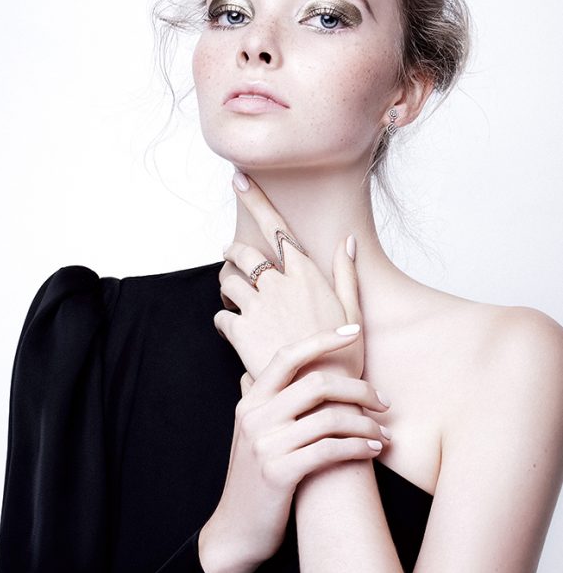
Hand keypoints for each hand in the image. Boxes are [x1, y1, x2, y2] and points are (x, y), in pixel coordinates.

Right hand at [200, 325, 390, 572]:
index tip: (353, 332)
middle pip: (316, 384)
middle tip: (383, 402)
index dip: (322, 339)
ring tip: (383, 433)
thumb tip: (265, 367)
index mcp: (250, 401)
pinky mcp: (279, 473)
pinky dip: (359, 447)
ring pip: (329, 418)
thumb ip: (261, 400)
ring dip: (366, 424)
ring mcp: (265, 445)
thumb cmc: (253, 479)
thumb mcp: (250, 432)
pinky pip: (330, 450)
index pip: (287, 355)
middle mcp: (254, 417)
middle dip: (359, 389)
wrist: (236, 531)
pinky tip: (373, 450)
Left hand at [214, 172, 364, 380]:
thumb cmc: (343, 355)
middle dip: (234, 252)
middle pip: (243, 251)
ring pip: (228, 280)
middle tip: (233, 259)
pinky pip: (220, 316)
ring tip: (233, 299)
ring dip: (227, 286)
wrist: (325, 395)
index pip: (275, 226)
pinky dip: (223, 320)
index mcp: (306, 274)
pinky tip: (232, 331)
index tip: (238, 177)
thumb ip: (345, 273)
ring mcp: (258, 307)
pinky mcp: (241, 332)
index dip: (255, 199)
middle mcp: (279, 284)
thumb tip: (348, 241)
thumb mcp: (352, 310)